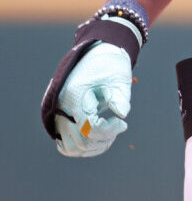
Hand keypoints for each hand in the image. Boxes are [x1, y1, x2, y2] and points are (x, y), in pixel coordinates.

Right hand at [54, 42, 132, 157]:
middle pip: (79, 141)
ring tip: (110, 135)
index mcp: (75, 96)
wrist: (97, 53)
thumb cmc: (110, 65)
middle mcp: (61, 108)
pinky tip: (100, 137)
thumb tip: (123, 115)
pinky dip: (82, 145)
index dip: (108, 131)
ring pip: (70, 147)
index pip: (88, 128)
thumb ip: (120, 97)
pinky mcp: (61, 118)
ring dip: (92, 147)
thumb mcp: (118, 79)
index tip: (123, 123)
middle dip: (102, 140)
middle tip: (119, 127)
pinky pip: (66, 142)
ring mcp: (59, 114)